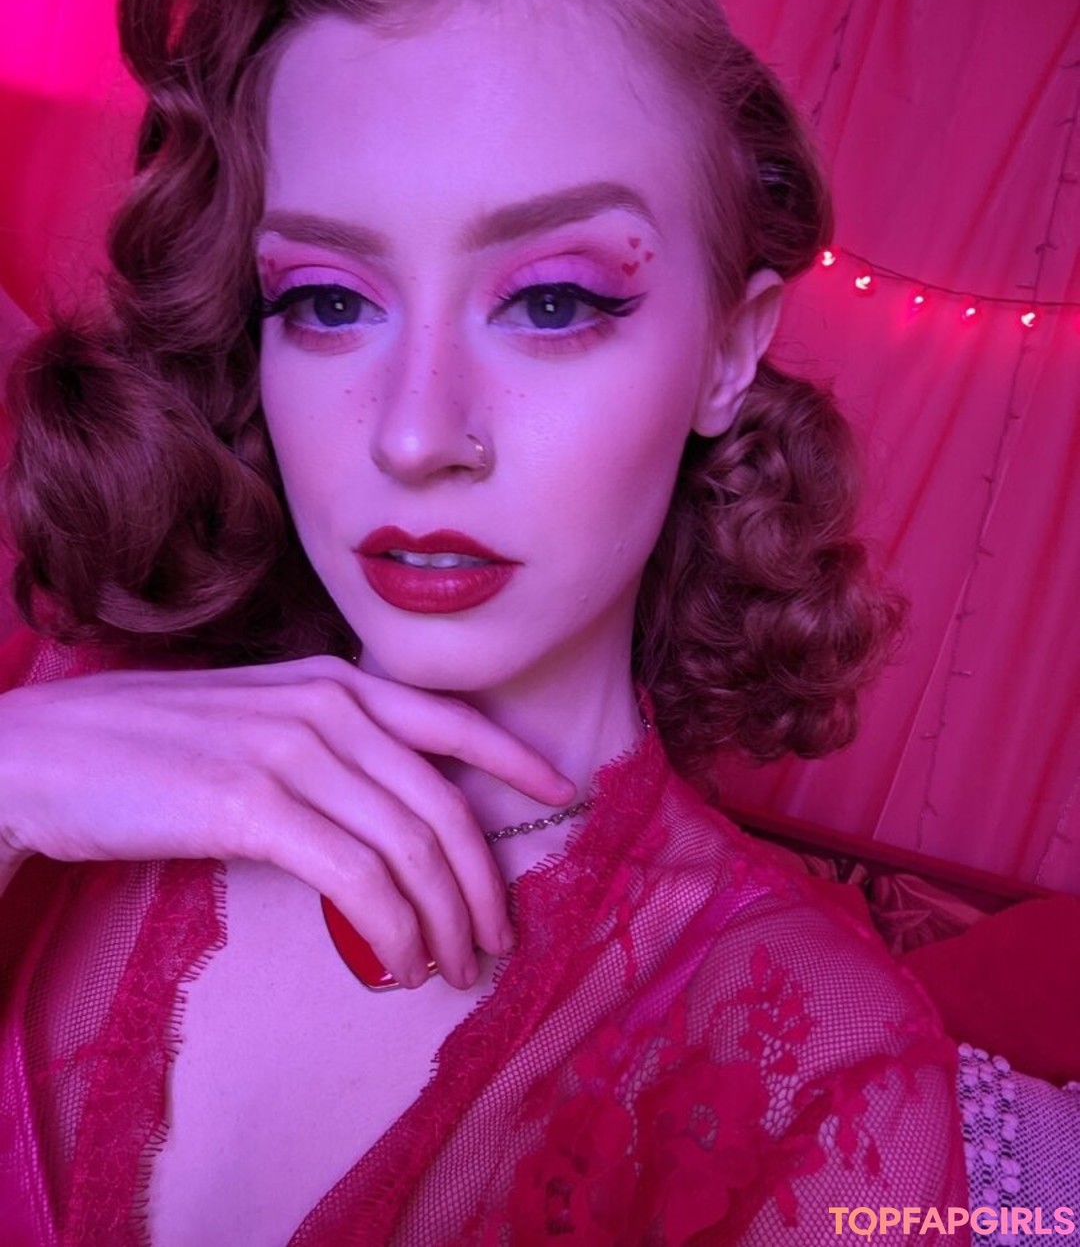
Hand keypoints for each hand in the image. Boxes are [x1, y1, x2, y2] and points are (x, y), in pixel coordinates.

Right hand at [0, 655, 574, 989]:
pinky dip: (393, 930)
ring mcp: (291, 752)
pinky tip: (397, 964)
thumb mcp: (258, 716)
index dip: (516, 760)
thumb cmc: (151, 744)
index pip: (452, 721)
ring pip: (411, 848)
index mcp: (334, 681)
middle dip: (485, 883)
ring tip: (454, 968)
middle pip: (444, 806)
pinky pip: (358, 881)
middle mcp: (327, 706)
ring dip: (447, 921)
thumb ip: (330, 742)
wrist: (47, 752)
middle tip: (498, 940)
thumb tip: (394, 812)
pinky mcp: (252, 807)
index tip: (562, 793)